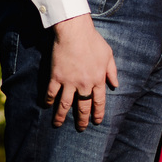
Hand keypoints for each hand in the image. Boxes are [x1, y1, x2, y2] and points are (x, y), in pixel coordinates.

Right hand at [47, 13, 117, 127]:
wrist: (75, 32)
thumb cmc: (93, 41)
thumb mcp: (108, 55)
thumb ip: (112, 72)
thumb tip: (115, 85)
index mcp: (98, 80)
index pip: (99, 102)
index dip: (98, 113)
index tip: (96, 121)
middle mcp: (84, 84)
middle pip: (83, 106)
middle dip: (82, 119)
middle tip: (81, 128)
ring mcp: (69, 82)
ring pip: (65, 104)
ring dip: (61, 116)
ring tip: (58, 125)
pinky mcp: (56, 77)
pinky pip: (51, 93)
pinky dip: (48, 100)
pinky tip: (47, 106)